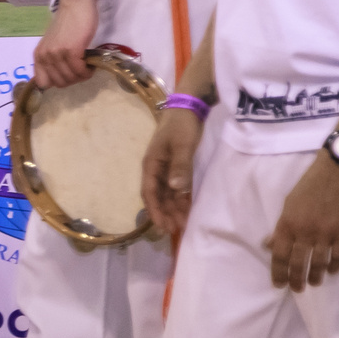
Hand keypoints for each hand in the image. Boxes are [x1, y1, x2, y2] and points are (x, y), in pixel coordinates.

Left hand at [33, 0, 97, 87]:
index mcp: (38, 56)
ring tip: (87, 66)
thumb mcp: (53, 45)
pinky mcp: (71, 51)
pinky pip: (79, 71)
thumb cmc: (68, 24)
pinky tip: (91, 65)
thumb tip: (58, 78)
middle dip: (73, 80)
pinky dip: (87, 71)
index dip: (57, 82)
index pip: (42, 83)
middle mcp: (44, 56)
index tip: (68, 75)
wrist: (76, 6)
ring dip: (82, 76)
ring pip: (70, 78)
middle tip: (81, 70)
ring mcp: (57, 54)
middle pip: (59, 83)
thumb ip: (52, 60)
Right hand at [141, 109, 205, 237]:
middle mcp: (156, 169)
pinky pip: (177, 187)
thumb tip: (176, 189)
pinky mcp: (178, 166)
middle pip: (158, 196)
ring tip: (182, 224)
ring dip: (174, 208)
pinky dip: (181, 198)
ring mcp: (167, 168)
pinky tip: (188, 208)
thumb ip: (180, 167)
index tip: (162, 226)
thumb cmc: (182, 126)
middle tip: (176, 230)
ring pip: (168, 193)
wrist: (188, 107)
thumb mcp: (182, 145)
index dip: (155, 210)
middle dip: (166, 213)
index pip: (149, 193)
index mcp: (151, 165)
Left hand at [267, 156, 338, 291]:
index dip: (278, 272)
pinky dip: (335, 266)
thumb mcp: (290, 204)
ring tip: (314, 282)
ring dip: (316, 276)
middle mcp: (306, 231)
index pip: (279, 254)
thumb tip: (269, 245)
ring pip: (320, 263)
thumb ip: (281, 227)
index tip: (279, 284)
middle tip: (297, 289)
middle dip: (297, 280)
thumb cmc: (310, 186)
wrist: (338, 172)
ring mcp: (327, 233)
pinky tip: (332, 270)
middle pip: (299, 263)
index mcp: (288, 223)